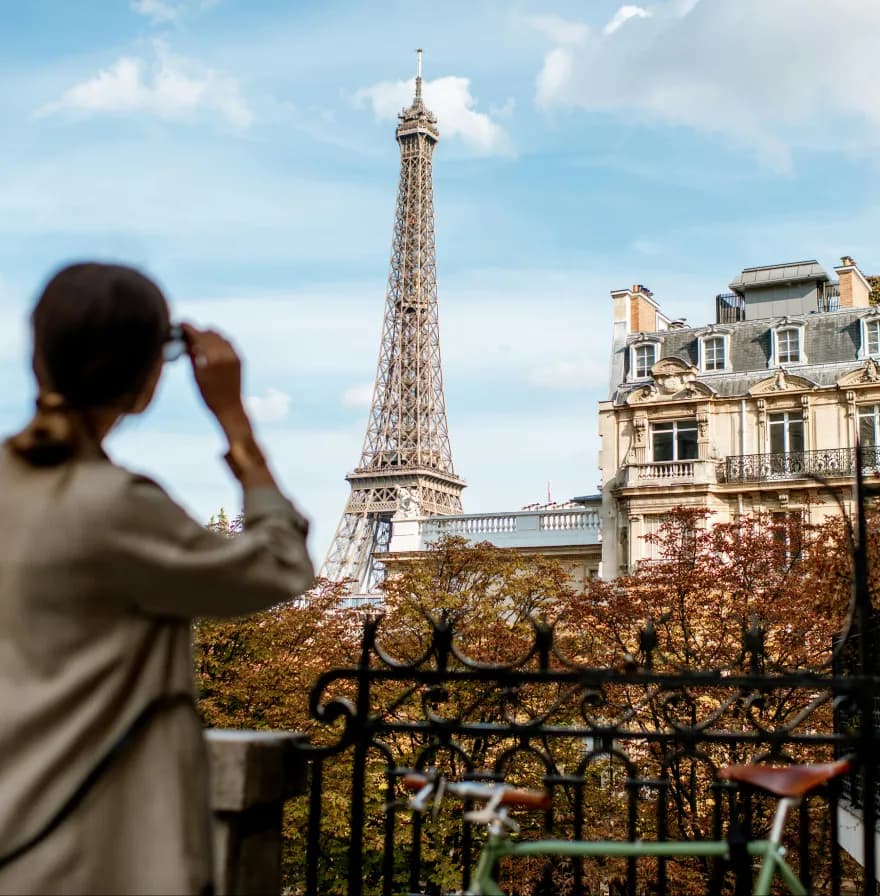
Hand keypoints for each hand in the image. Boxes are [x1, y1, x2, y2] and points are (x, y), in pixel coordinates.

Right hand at [181, 323, 251, 438]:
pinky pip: (227, 343)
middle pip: (208, 333)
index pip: (197, 336)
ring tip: (198, 342)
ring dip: (207, 336)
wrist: (230, 407)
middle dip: (197, 332)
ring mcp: (234, 355)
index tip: (180, 324)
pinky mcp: (239, 359)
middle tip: (186, 335)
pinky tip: (210, 347)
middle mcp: (224, 354)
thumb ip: (191, 355)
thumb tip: (184, 340)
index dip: (187, 328)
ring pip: (218, 336)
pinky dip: (218, 342)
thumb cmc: (209, 395)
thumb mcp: (196, 375)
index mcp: (211, 358)